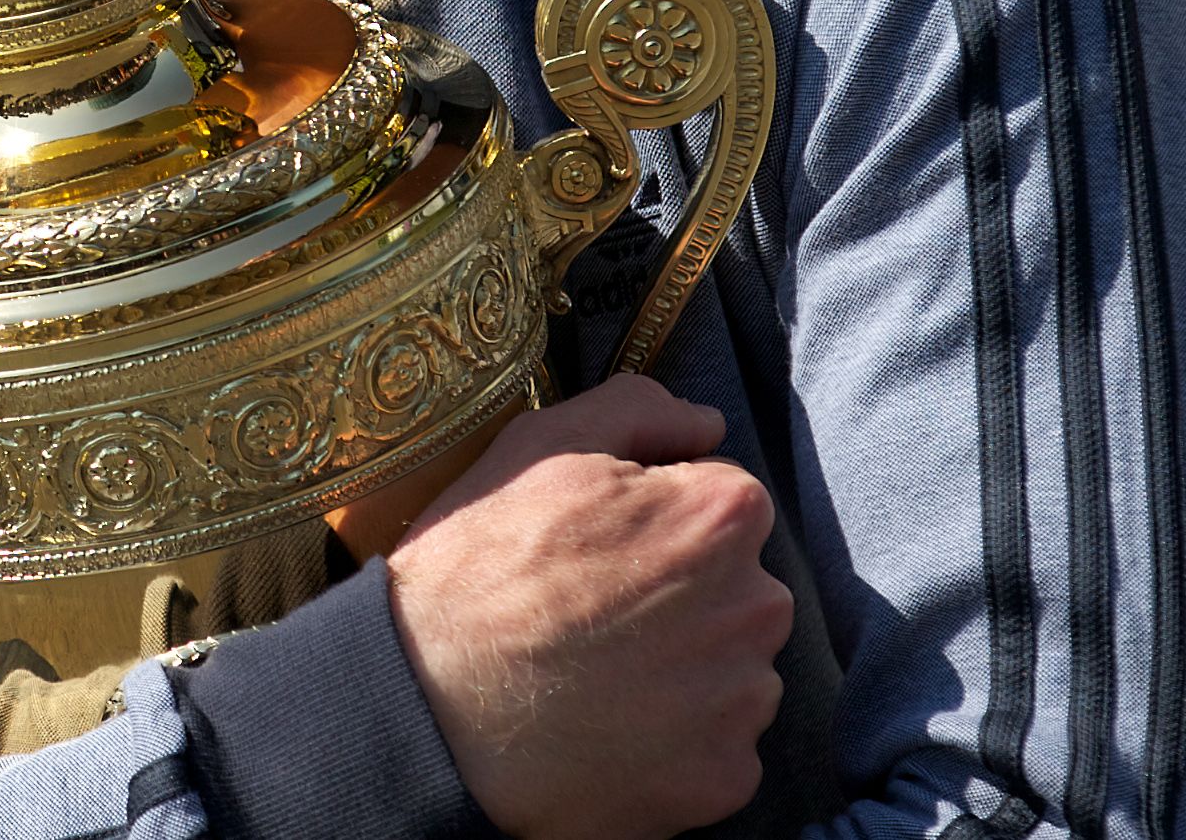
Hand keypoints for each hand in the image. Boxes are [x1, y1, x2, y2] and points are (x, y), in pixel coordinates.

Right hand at [386, 374, 791, 839]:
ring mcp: (742, 699)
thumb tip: (707, 423)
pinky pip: (721, 744)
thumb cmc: (479, 568)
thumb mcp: (539, 447)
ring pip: (734, 667)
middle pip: (739, 586)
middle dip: (685, 592)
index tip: (602, 545)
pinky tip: (610, 722)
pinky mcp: (723, 776)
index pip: (725, 502)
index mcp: (720, 516)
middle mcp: (754, 605)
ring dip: (687, 666)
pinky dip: (679, 738)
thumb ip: (638, 410)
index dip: (659, 517)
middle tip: (595, 610)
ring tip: (598, 670)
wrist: (431, 709)